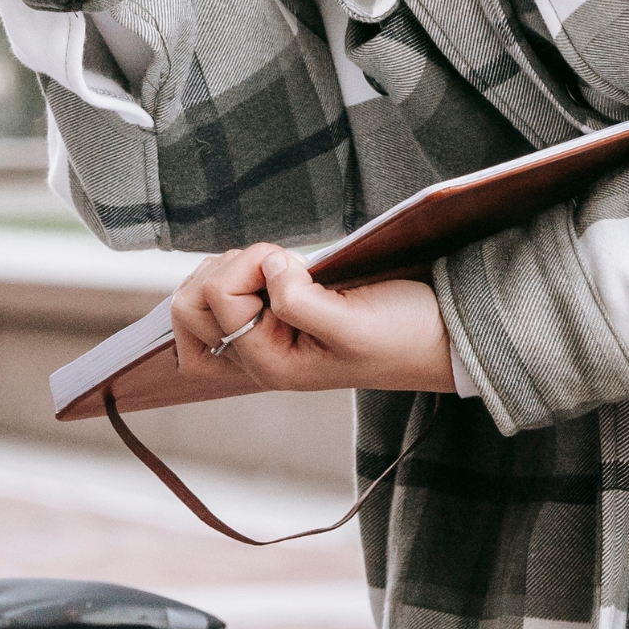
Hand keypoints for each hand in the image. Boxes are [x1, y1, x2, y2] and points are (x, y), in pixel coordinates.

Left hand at [166, 245, 459, 396]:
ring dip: (229, 268)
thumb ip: (300, 302)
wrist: (442, 335)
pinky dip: (238, 269)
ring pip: (197, 299)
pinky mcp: (273, 316)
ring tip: (276, 267)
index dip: (247, 266)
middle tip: (273, 266)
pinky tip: (274, 268)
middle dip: (222, 271)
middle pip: (187, 309)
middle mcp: (258, 357)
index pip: (215, 300)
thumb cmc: (405, 335)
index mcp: (271, 365)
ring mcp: (262, 336)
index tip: (295, 263)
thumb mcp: (353, 323)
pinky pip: (222, 292)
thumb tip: (266, 267)